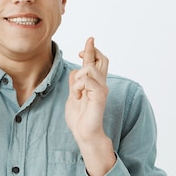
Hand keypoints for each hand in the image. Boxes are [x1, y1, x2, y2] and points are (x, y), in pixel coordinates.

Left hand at [65, 37, 114, 175]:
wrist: (84, 133)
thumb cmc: (79, 118)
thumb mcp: (73, 96)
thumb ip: (75, 84)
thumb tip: (75, 71)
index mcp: (94, 84)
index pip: (96, 63)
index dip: (92, 50)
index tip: (87, 42)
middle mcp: (101, 84)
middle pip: (102, 60)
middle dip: (92, 50)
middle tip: (84, 47)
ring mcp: (102, 89)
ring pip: (89, 68)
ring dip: (78, 78)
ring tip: (76, 91)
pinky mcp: (100, 95)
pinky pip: (86, 80)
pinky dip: (77, 87)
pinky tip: (77, 96)